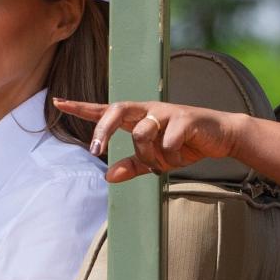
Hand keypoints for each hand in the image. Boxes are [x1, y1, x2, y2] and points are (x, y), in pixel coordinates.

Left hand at [52, 98, 245, 182]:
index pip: (105, 110)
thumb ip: (132, 166)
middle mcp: (148, 110)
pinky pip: (168, 142)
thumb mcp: (156, 159)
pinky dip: (172, 157)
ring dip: (150, 156)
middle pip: (116, 110)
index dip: (81, 107)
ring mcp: (166, 112)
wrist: (220, 137)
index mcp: (137, 117)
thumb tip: (108, 177)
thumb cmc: (185, 144)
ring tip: (164, 163)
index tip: (58, 102)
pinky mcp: (185, 117)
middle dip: (103, 130)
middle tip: (95, 151)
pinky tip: (181, 156)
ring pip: (142, 133)